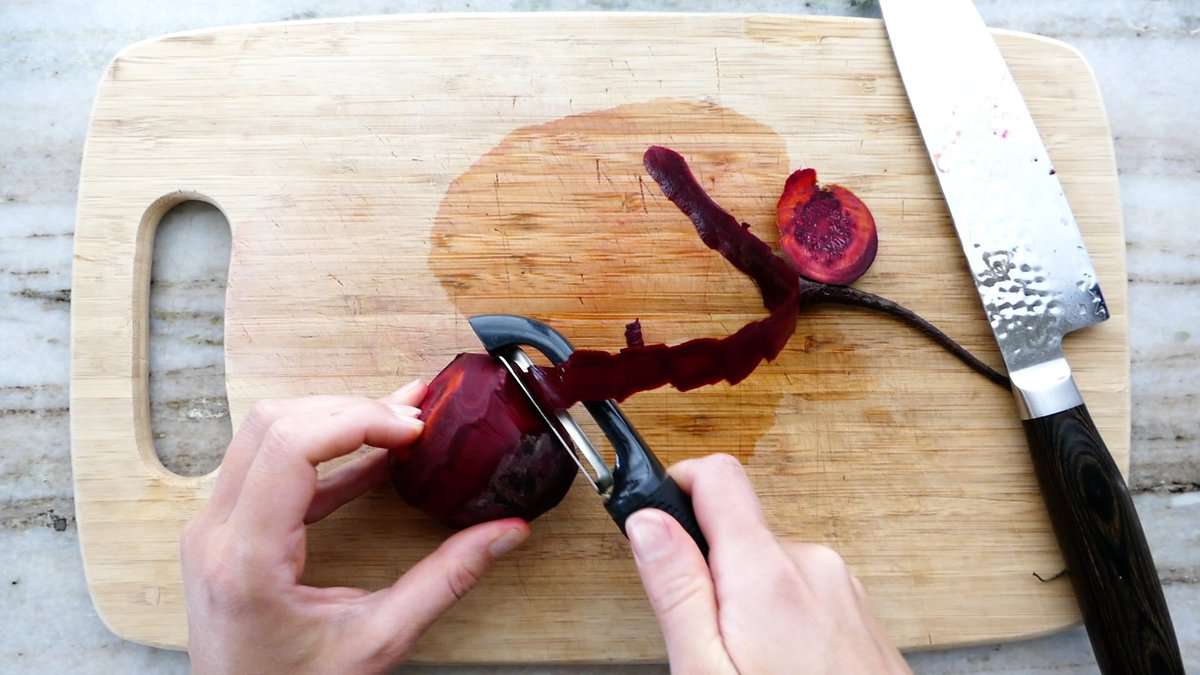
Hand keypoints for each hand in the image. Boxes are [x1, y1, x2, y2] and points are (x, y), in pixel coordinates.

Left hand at [181, 380, 531, 674]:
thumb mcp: (379, 642)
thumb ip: (445, 581)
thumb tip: (505, 532)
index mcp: (248, 560)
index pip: (291, 447)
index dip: (358, 420)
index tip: (413, 428)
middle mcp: (215, 533)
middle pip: (275, 424)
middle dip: (351, 410)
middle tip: (414, 420)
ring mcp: (211, 529)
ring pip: (264, 434)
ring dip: (333, 420)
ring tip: (397, 424)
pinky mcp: (222, 532)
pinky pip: (267, 467)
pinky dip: (322, 453)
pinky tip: (374, 458)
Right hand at [627, 454, 909, 674]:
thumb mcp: (704, 672)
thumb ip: (676, 588)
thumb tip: (647, 520)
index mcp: (766, 572)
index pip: (719, 475)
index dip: (677, 486)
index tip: (656, 522)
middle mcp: (812, 565)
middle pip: (739, 529)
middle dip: (710, 572)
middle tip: (703, 640)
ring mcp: (842, 588)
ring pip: (769, 566)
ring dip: (746, 603)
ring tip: (747, 666)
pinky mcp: (859, 613)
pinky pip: (803, 593)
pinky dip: (781, 621)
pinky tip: (782, 671)